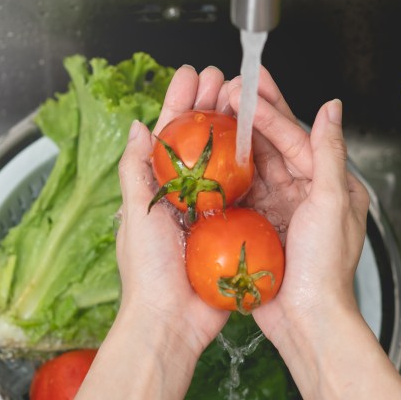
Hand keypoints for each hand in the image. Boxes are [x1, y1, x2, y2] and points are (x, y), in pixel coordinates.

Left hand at [115, 65, 231, 357]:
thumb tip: (136, 127)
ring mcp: (209, 214)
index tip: (192, 75)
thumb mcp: (135, 215)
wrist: (172, 324)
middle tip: (224, 79)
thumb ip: (136, 171)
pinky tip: (265, 149)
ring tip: (246, 102)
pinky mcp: (232, 233)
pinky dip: (254, 171)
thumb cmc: (148, 276)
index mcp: (156, 191)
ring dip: (234, 131)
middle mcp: (183, 198)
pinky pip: (246, 196)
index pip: (168, 136)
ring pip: (224, 163)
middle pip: (199, 142)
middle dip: (210, 107)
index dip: (179, 103)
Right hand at [223, 68, 371, 350]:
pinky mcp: (260, 228)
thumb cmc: (326, 267)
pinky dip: (226, 174)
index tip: (244, 88)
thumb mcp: (332, 203)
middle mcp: (307, 194)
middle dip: (250, 116)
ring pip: (255, 166)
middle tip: (225, 87)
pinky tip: (208, 156)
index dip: (269, 111)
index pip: (296, 138)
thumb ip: (329, 152)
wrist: (308, 322)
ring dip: (235, 140)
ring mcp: (281, 211)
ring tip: (212, 112)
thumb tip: (331, 107)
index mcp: (330, 184)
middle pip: (274, 146)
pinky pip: (241, 193)